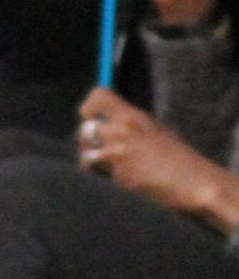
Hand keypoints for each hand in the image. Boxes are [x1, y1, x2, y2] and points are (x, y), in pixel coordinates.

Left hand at [77, 83, 238, 225]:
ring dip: (94, 164)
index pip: (99, 96)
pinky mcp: (119, 176)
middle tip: (99, 152)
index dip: (89, 107)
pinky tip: (125, 181)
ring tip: (115, 169)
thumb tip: (98, 124)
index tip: (88, 117)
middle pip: (84, 129)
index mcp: (132, 116)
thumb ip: (126, 125)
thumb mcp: (153, 130)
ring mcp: (119, 153)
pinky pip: (99, 176)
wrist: (195, 181)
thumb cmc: (175, 157)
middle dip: (86, 143)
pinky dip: (105, 179)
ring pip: (86, 155)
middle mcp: (122, 131)